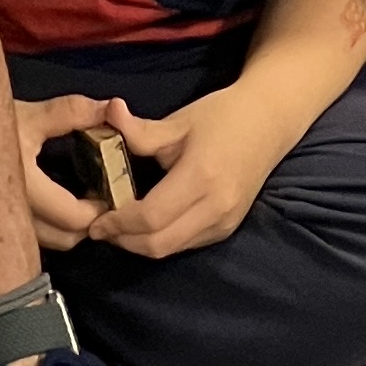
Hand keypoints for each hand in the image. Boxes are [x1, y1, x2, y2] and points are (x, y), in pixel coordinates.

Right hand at [14, 92, 122, 253]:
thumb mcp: (30, 114)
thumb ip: (72, 112)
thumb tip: (110, 108)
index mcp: (25, 188)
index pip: (74, 218)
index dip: (100, 210)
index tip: (110, 191)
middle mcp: (11, 214)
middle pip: (65, 240)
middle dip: (87, 224)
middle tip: (98, 198)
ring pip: (48, 244)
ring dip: (68, 229)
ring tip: (79, 201)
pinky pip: (30, 238)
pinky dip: (49, 228)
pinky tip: (54, 204)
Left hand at [90, 86, 287, 261]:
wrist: (269, 123)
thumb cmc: (223, 116)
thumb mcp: (179, 121)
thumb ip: (140, 131)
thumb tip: (107, 115)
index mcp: (201, 176)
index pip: (151, 217)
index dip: (118, 224)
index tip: (96, 220)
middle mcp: (215, 206)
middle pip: (158, 244)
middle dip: (124, 241)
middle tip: (100, 228)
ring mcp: (223, 222)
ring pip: (170, 250)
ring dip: (139, 244)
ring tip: (117, 228)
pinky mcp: (226, 229)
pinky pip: (184, 245)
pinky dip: (159, 241)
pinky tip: (144, 226)